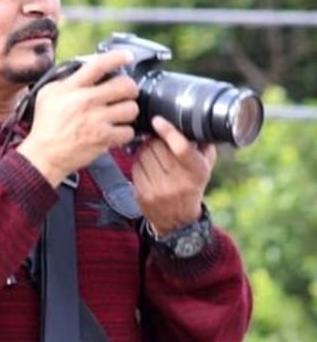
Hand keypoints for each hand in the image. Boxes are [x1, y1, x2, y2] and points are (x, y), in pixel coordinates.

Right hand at [17, 49, 139, 186]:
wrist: (43, 155)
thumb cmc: (45, 126)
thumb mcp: (47, 94)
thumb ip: (66, 81)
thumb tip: (84, 70)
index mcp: (71, 88)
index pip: (98, 65)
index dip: (118, 57)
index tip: (127, 57)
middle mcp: (85, 101)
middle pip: (125, 85)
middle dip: (129, 89)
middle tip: (126, 94)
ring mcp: (95, 120)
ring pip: (131, 109)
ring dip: (127, 112)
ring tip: (119, 116)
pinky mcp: (102, 138)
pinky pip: (127, 131)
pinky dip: (123, 133)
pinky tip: (115, 133)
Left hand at [133, 116, 215, 233]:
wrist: (178, 221)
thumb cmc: (192, 187)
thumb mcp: (206, 168)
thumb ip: (204, 146)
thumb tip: (196, 125)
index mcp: (196, 171)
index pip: (181, 148)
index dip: (168, 131)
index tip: (159, 121)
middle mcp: (178, 181)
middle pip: (158, 148)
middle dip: (156, 139)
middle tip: (159, 139)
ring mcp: (159, 189)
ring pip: (144, 155)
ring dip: (146, 149)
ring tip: (154, 153)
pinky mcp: (143, 195)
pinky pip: (136, 167)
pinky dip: (139, 162)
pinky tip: (147, 164)